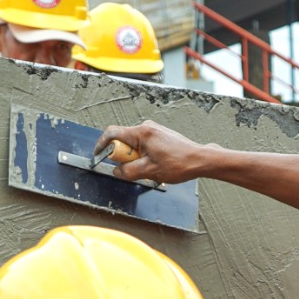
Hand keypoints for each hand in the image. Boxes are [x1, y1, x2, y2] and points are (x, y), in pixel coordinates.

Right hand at [95, 121, 216, 184]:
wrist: (200, 159)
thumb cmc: (179, 163)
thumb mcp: (149, 171)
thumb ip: (128, 172)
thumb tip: (116, 172)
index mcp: (141, 132)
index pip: (112, 133)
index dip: (101, 145)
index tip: (98, 155)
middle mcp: (147, 127)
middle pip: (123, 141)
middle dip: (125, 157)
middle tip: (136, 169)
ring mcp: (154, 130)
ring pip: (134, 145)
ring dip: (136, 158)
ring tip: (151, 168)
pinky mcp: (159, 136)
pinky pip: (143, 145)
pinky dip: (144, 156)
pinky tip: (156, 165)